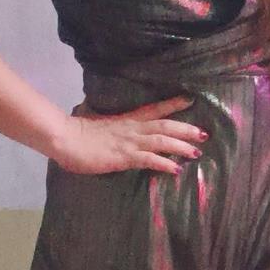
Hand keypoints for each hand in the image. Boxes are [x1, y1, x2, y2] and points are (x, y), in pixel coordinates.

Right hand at [52, 94, 207, 175]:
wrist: (65, 138)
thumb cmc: (77, 132)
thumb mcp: (98, 125)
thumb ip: (109, 125)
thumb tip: (109, 125)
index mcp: (126, 119)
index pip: (154, 109)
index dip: (173, 104)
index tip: (190, 99)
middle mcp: (132, 128)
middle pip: (165, 125)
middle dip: (186, 128)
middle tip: (204, 133)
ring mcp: (129, 142)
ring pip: (162, 141)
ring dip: (181, 146)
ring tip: (197, 151)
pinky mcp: (124, 157)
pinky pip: (149, 160)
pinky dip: (165, 164)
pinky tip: (176, 170)